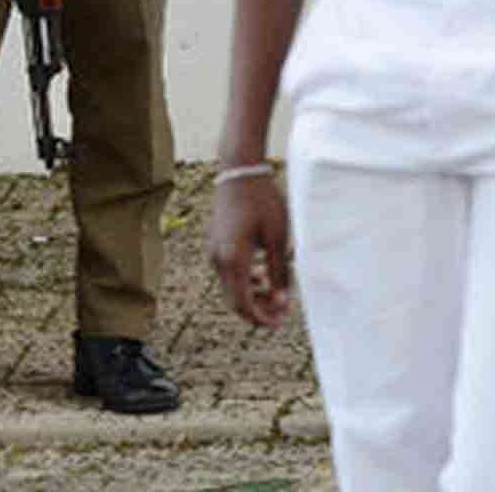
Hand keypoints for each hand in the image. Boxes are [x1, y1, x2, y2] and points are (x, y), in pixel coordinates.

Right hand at [205, 175, 290, 327]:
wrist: (239, 172)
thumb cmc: (263, 201)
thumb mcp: (278, 237)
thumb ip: (279, 272)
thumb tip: (282, 301)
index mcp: (233, 260)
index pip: (243, 304)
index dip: (261, 318)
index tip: (280, 322)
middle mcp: (217, 259)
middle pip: (234, 300)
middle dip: (258, 311)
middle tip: (282, 312)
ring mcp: (213, 251)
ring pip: (230, 287)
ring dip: (252, 295)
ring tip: (275, 293)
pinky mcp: (214, 244)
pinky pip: (227, 272)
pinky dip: (244, 280)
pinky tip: (262, 275)